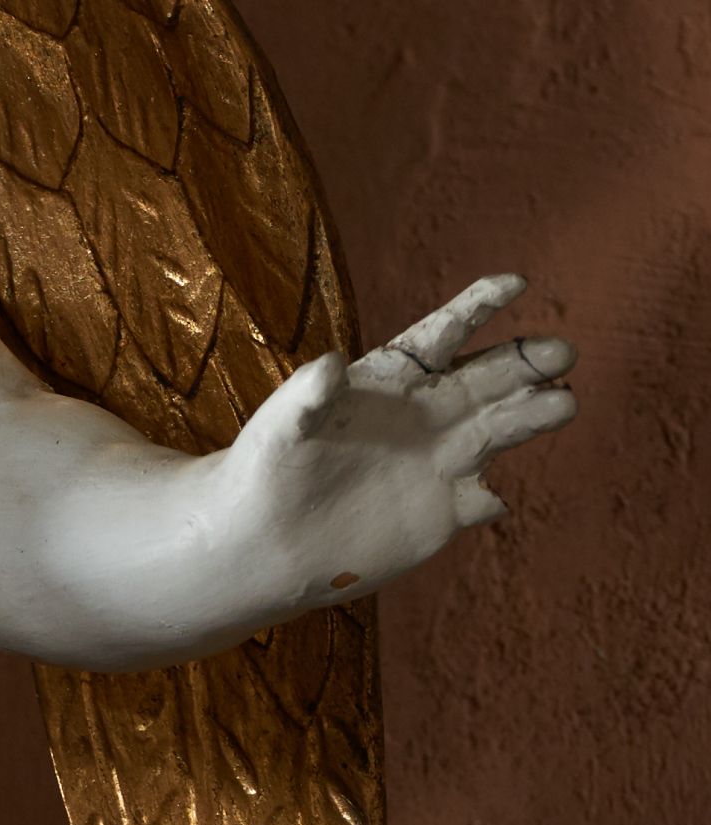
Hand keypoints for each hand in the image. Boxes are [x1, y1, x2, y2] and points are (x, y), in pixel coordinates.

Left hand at [225, 273, 577, 609]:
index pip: (441, 336)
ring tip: (565, 402)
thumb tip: (330, 361)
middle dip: (526, 361)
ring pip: (499, 430)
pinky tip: (493, 499)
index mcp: (387, 383)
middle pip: (487, 378)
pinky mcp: (441, 513)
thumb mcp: (281, 427)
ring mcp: (437, 463)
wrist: (260, 543)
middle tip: (562, 352)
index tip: (514, 282)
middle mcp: (423, 416)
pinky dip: (490, 498)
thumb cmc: (262, 473)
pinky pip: (480, 500)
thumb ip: (306, 394)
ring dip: (533, 415)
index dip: (476, 307)